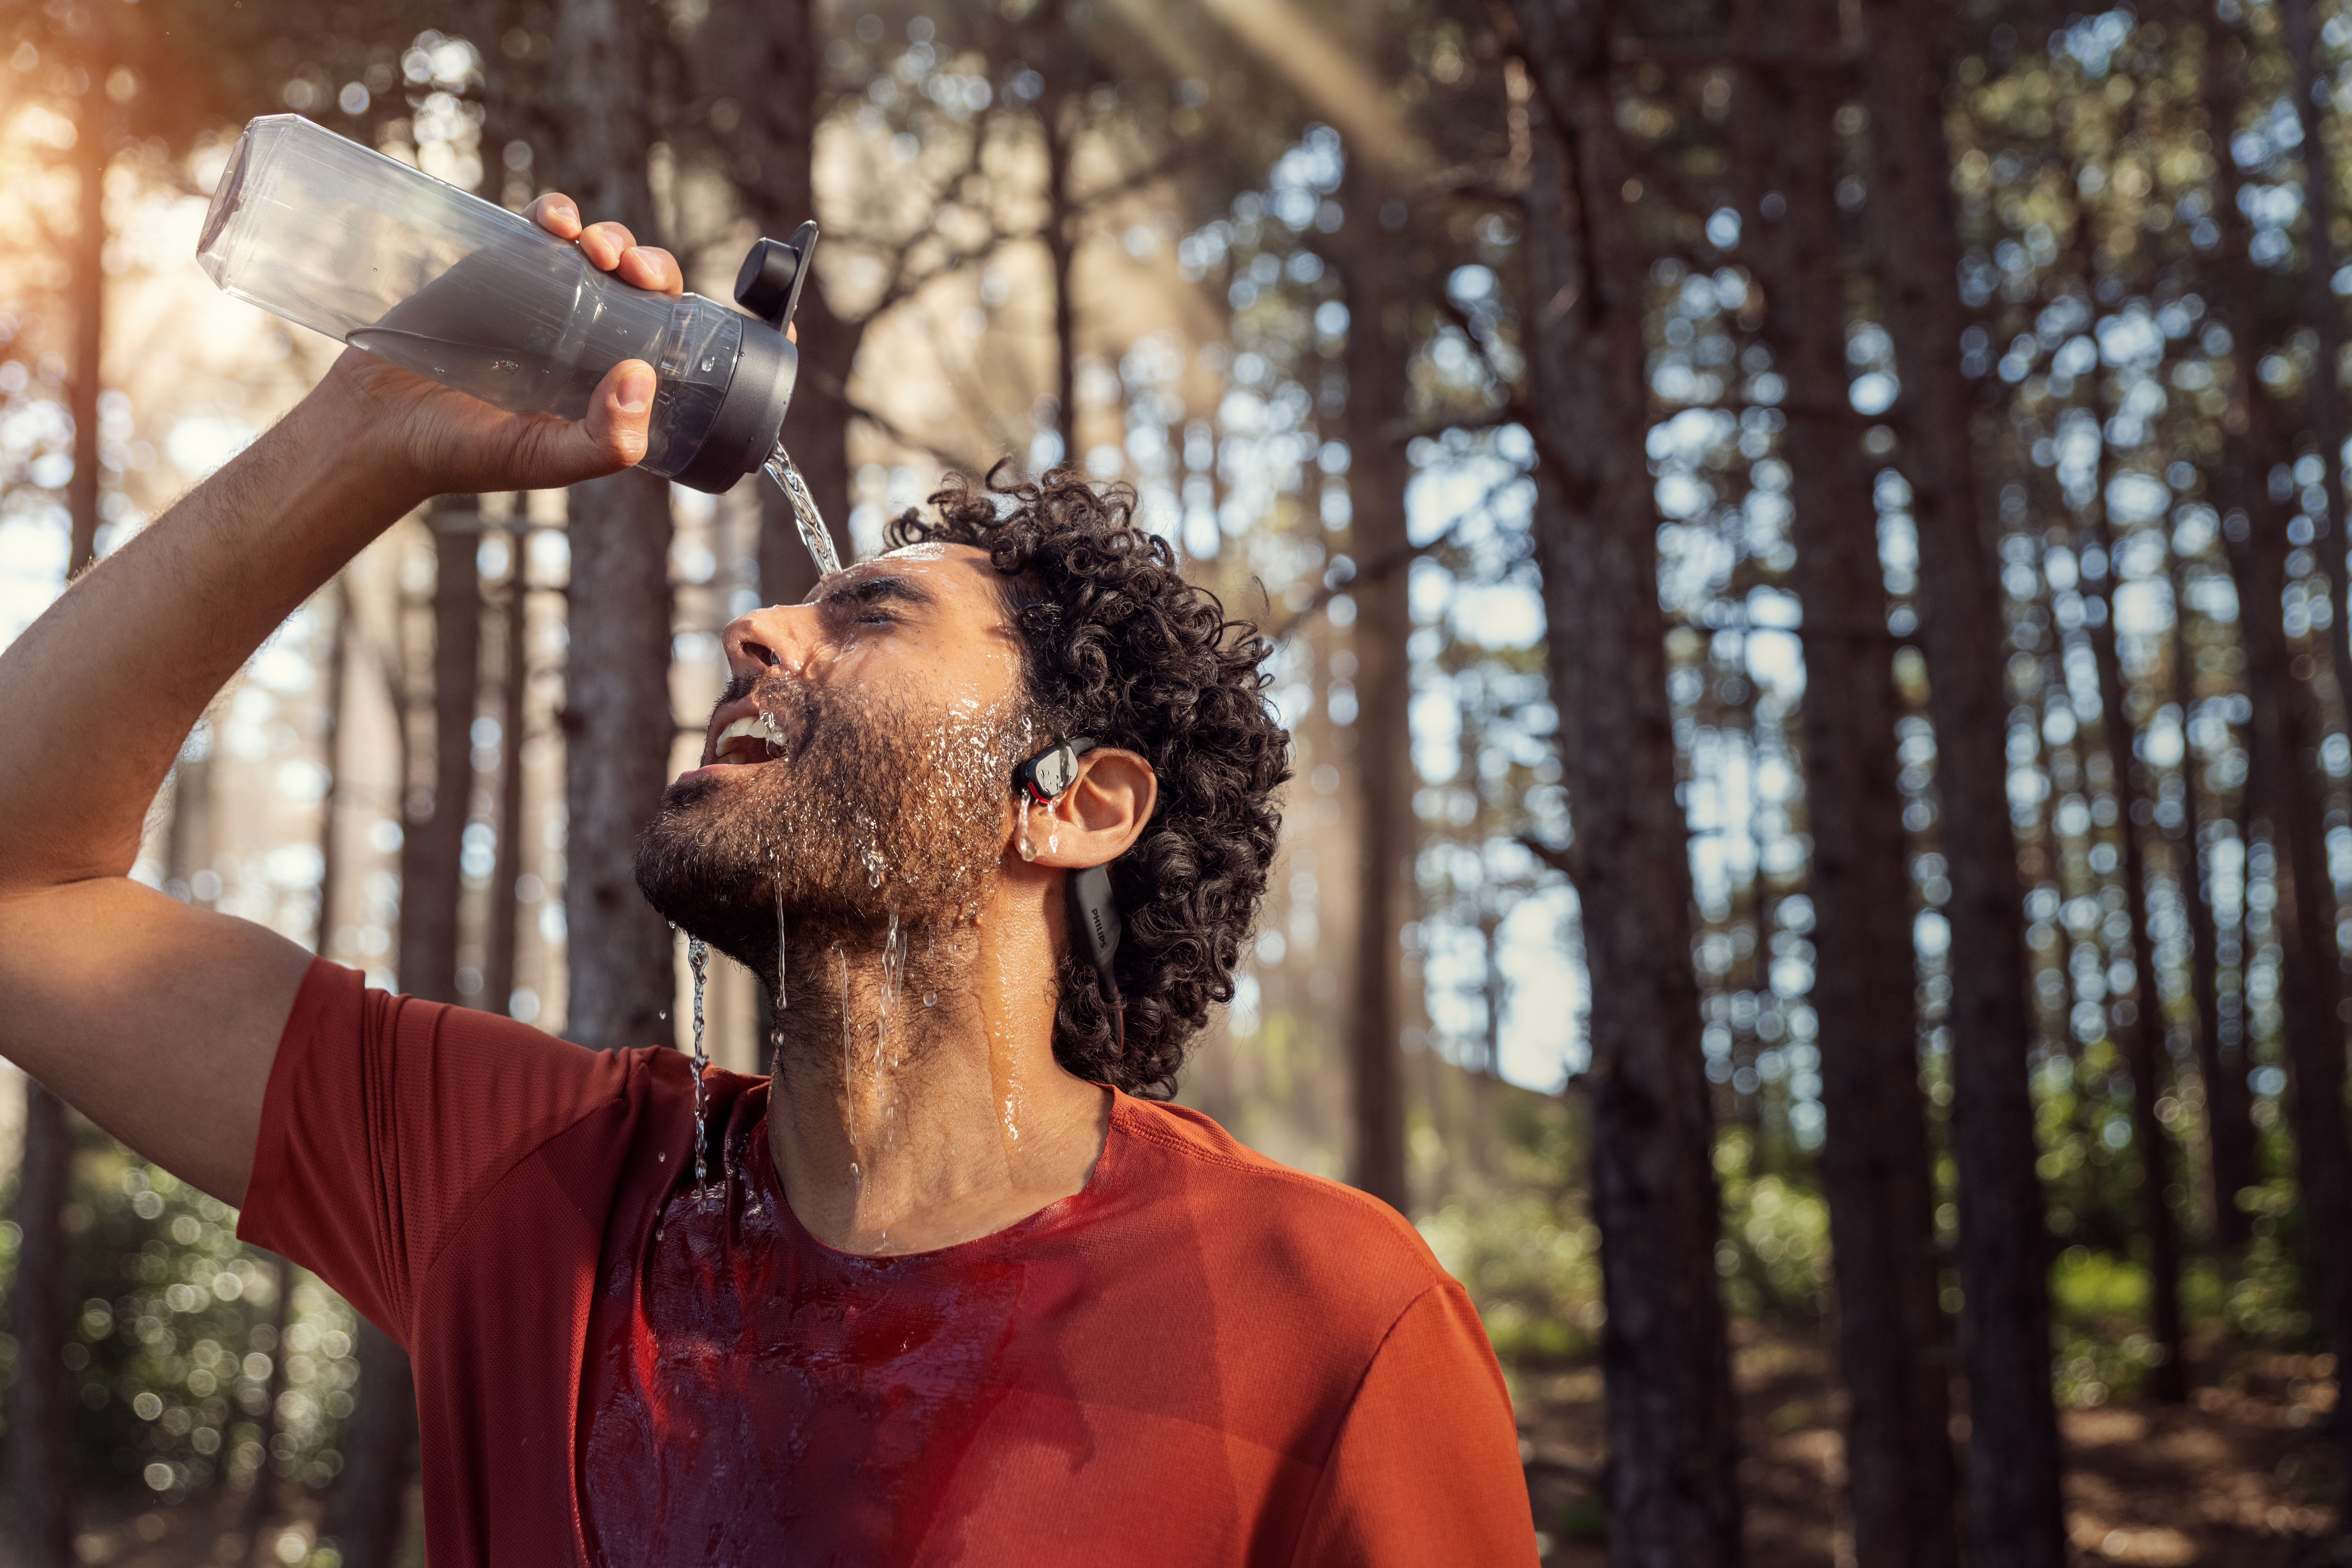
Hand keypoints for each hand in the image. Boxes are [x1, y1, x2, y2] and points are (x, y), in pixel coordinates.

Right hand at [326, 192, 687, 498]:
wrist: (377, 425)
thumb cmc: (463, 451)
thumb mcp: (544, 459)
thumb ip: (604, 441)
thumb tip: (642, 376)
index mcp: (602, 377)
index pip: (657, 332)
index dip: (666, 305)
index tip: (654, 294)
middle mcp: (578, 334)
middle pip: (633, 283)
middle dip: (643, 261)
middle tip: (628, 267)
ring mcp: (537, 298)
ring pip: (591, 249)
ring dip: (607, 234)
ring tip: (593, 247)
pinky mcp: (492, 269)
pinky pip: (534, 230)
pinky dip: (554, 213)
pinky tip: (556, 222)